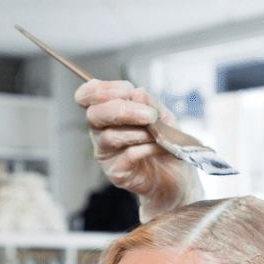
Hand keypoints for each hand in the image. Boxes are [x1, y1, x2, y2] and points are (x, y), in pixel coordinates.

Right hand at [75, 79, 201, 218]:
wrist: (176, 174)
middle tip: (149, 115)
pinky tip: (159, 147)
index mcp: (107, 111)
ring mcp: (105, 153)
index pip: (87, 95)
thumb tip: (137, 93)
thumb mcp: (162, 115)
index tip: (127, 89)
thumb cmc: (164, 141)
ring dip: (139, 132)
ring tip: (157, 134)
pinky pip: (127, 156)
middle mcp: (100, 131)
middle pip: (94, 115)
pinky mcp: (115, 172)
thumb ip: (149, 103)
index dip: (102, 90)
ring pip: (110, 137)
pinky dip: (146, 148)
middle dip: (123, 111)